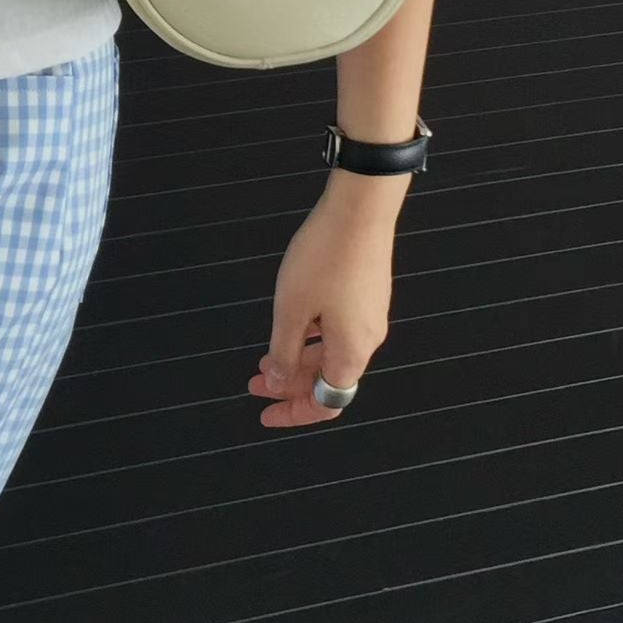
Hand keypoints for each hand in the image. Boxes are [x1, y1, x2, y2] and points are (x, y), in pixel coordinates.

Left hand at [248, 182, 396, 427]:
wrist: (360, 209)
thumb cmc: (323, 258)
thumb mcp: (291, 310)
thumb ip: (283, 352)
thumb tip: (278, 383)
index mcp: (351, 351)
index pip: (327, 403)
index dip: (295, 412)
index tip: (264, 413)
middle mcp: (367, 340)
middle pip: (328, 379)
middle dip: (289, 384)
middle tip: (253, 381)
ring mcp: (369, 316)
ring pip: (331, 353)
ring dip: (297, 359)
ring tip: (264, 356)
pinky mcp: (367, 295)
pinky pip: (338, 330)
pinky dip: (312, 338)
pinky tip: (291, 326)